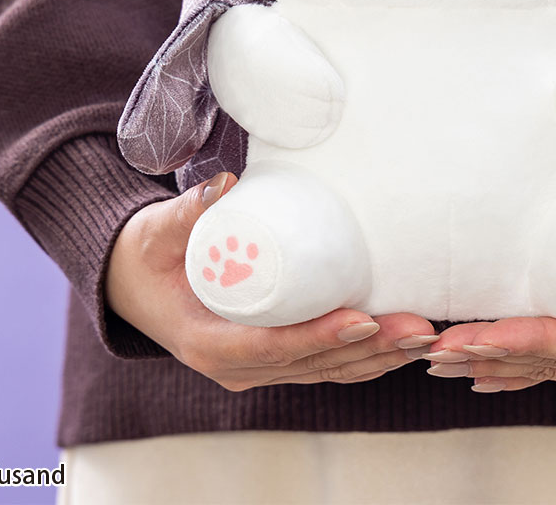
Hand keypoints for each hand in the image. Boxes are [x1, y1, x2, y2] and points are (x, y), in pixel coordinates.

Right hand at [104, 172, 438, 389]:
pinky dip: (364, 357)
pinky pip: (324, 364)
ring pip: (326, 371)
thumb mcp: (157, 232)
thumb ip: (187, 212)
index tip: (363, 319)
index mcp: (209, 342)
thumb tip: (222, 184)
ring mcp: (256, 367)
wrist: (132, 282)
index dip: (319, 337)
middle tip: (418, 325)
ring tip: (424, 334)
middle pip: (312, 365)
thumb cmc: (147, 255)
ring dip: (378, 357)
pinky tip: (401, 344)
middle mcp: (237, 366)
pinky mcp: (272, 358)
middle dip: (370, 348)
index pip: (273, 347)